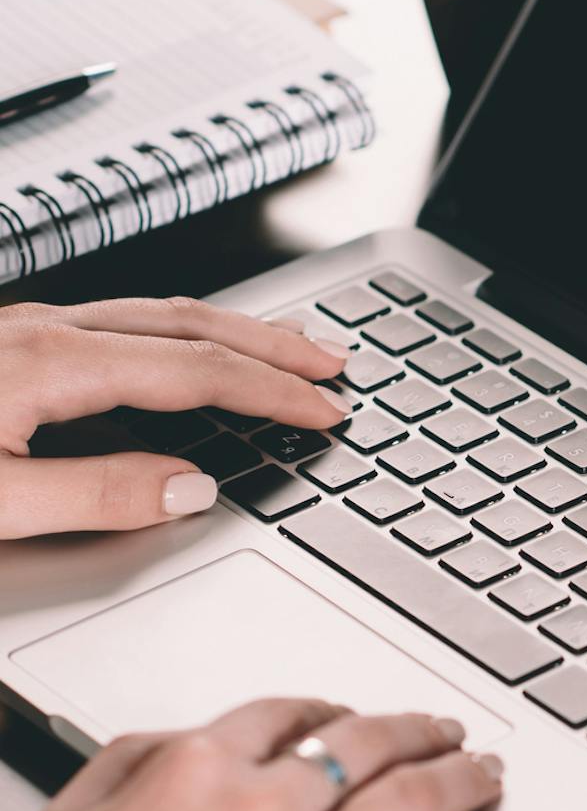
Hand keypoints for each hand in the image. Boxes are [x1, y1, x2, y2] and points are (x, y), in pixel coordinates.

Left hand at [0, 295, 350, 537]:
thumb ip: (98, 496)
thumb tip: (191, 490)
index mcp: (52, 363)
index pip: (195, 370)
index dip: (270, 391)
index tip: (322, 410)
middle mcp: (47, 330)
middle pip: (188, 324)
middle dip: (271, 344)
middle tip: (331, 364)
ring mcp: (29, 328)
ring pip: (157, 314)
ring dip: (232, 330)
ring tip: (283, 346)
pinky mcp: (16, 341)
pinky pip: (124, 322)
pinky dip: (184, 333)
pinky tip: (193, 348)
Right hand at [0, 699, 533, 810]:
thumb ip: (124, 769)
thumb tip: (169, 746)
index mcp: (195, 772)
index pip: (285, 717)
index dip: (329, 710)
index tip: (347, 714)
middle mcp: (262, 809)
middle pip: (365, 745)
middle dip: (416, 731)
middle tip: (443, 731)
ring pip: (413, 802)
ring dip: (464, 778)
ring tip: (489, 773)